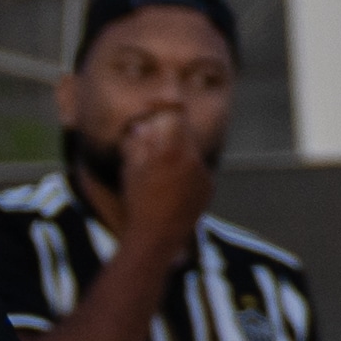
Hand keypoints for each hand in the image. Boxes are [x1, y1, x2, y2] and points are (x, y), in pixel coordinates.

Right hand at [113, 104, 215, 244]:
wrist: (157, 237)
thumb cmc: (137, 202)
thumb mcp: (131, 169)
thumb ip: (136, 143)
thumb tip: (140, 125)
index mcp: (172, 150)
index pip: (176, 113)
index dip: (167, 104)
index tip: (158, 103)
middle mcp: (193, 157)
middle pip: (185, 132)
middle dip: (170, 132)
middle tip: (153, 139)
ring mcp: (204, 172)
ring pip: (191, 151)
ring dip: (178, 153)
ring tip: (160, 172)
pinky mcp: (209, 185)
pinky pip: (198, 169)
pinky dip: (186, 172)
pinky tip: (171, 187)